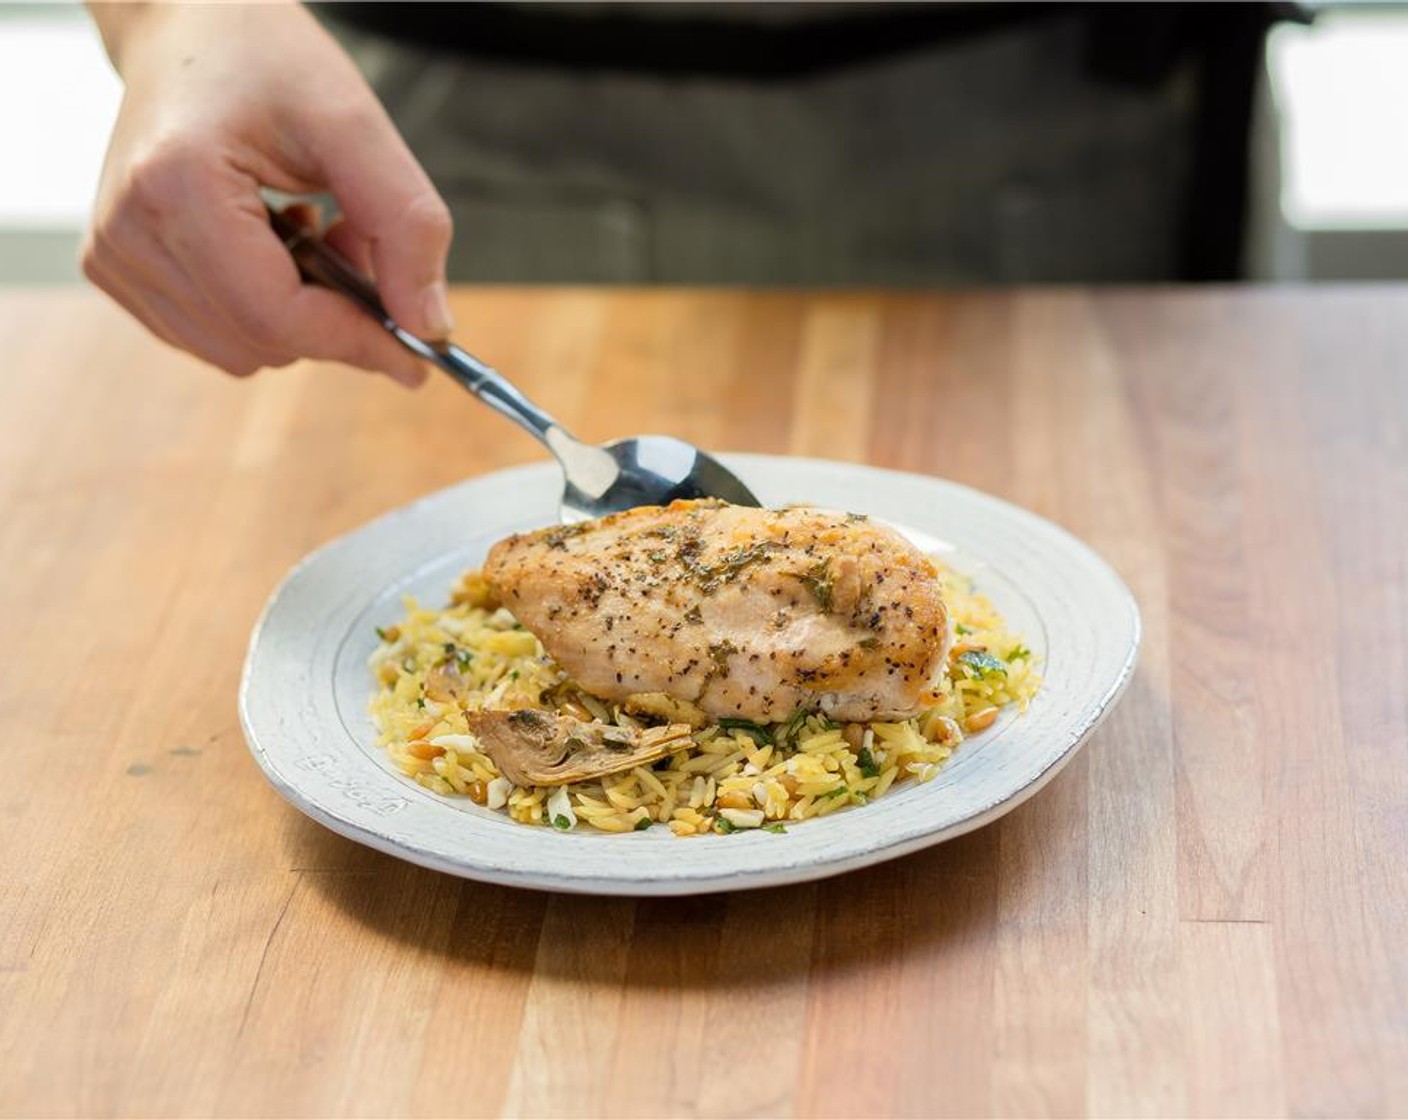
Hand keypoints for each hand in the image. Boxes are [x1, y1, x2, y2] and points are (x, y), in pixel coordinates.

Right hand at [83, 2, 451, 385]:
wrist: (187, 24)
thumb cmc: (264, 57)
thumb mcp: (356, 124)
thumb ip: (406, 226)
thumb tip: (428, 326)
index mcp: (176, 186)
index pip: (279, 317)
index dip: (358, 341)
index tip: (419, 350)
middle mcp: (128, 231)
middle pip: (263, 343)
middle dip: (330, 313)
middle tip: (352, 237)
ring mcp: (114, 256)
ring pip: (242, 351)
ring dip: (299, 313)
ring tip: (308, 228)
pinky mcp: (117, 269)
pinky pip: (216, 336)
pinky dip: (263, 309)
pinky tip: (271, 242)